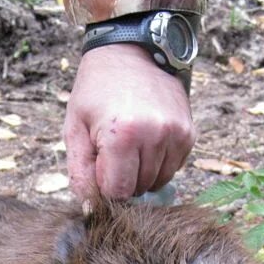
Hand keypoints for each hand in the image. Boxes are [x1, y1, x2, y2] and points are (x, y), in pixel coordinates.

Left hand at [64, 43, 195, 199]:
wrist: (130, 53)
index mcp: (122, 136)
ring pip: (157, 182)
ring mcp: (176, 134)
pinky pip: (172, 168)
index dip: (105, 188)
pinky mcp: (189, 133)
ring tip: (129, 145)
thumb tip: (90, 210)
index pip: (118, 192)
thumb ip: (80, 173)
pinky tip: (146, 141)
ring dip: (141, 173)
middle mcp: (155, 135)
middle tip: (112, 152)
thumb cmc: (95, 93)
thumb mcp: (75, 130)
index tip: (99, 169)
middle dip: (122, 180)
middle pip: (138, 189)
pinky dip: (157, 163)